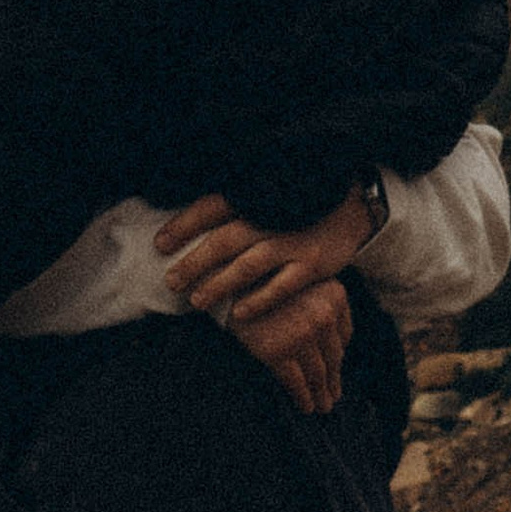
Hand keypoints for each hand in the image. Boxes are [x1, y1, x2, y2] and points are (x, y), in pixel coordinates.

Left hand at [156, 183, 378, 328]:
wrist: (350, 208)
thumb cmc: (295, 209)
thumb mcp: (266, 199)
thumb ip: (232, 211)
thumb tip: (186, 230)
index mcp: (256, 197)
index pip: (212, 207)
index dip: (183, 225)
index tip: (159, 244)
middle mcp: (272, 218)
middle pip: (224, 240)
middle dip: (194, 262)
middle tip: (171, 281)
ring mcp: (292, 242)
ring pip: (248, 265)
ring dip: (219, 284)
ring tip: (196, 301)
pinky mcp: (312, 264)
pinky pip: (282, 286)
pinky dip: (258, 300)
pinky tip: (238, 313)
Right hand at [235, 273, 350, 413]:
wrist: (224, 283)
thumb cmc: (262, 282)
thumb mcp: (301, 282)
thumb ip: (321, 303)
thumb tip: (338, 347)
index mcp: (335, 295)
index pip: (344, 334)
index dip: (339, 355)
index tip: (335, 370)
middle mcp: (324, 315)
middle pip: (334, 356)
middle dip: (333, 380)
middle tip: (333, 397)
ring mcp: (302, 334)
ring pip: (318, 374)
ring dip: (321, 394)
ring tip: (322, 406)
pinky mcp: (277, 351)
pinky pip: (296, 382)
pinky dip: (303, 398)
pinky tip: (306, 407)